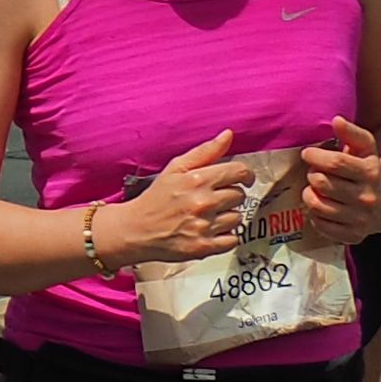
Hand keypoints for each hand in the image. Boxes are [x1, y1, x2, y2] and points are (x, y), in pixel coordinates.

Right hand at [106, 133, 256, 267]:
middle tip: (214, 199)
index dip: (245, 174)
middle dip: (230, 196)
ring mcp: (205, 226)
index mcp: (197, 180)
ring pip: (238, 218)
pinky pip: (233, 239)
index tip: (241, 178)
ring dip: (227, 216)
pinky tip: (211, 231)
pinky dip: (226, 237)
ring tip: (209, 216)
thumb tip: (228, 135)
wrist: (135, 230)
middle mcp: (203, 202)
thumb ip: (205, 151)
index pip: (239, 172)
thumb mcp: (175, 169)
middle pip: (240, 195)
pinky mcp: (204, 247)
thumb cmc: (155, 198)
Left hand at [286, 116, 380, 253]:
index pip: (335, 163)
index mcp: (371, 173)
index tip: (308, 154)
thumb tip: (336, 120)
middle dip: (312, 175)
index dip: (315, 156)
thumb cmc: (367, 171)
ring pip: (316, 205)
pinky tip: (323, 207)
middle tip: (315, 173)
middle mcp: (367, 198)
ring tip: (317, 190)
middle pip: (321, 183)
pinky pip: (320, 224)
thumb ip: (351, 133)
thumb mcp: (366, 149)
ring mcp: (360, 220)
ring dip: (310, 194)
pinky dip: (315, 215)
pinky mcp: (353, 236)